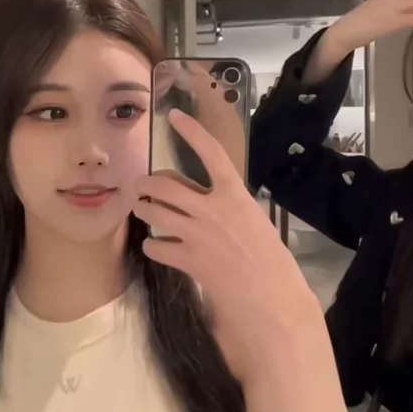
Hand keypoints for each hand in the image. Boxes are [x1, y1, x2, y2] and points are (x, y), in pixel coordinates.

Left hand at [133, 109, 321, 381]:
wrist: (269, 294)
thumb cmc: (270, 258)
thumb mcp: (255, 220)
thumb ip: (230, 206)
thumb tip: (210, 203)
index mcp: (234, 194)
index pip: (210, 153)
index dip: (191, 132)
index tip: (174, 117)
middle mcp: (211, 208)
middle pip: (165, 183)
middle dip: (147, 182)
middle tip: (142, 185)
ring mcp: (196, 234)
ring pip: (154, 211)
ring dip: (143, 209)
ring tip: (143, 209)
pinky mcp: (187, 258)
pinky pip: (156, 245)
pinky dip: (152, 244)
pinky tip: (156, 246)